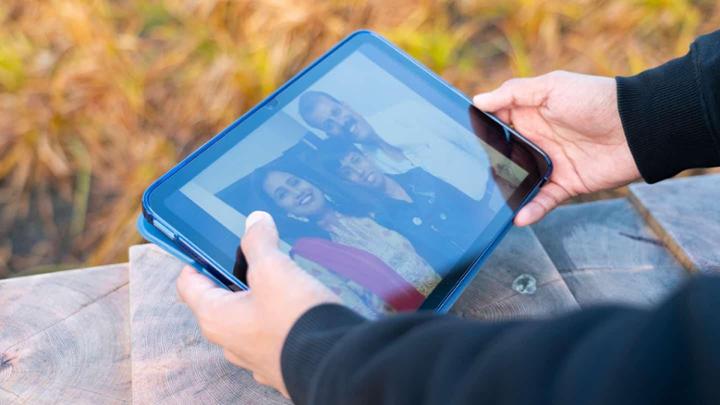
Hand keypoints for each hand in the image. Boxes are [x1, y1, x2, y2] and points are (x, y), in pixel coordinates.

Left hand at [176, 211, 339, 396]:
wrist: (335, 364)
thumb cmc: (295, 320)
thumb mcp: (274, 269)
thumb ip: (259, 241)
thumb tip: (255, 221)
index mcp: (216, 318)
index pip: (189, 284)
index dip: (196, 260)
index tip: (207, 245)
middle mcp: (230, 342)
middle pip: (220, 300)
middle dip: (234, 276)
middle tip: (253, 256)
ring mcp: (255, 357)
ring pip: (248, 319)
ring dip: (259, 298)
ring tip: (281, 278)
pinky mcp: (280, 363)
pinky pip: (272, 334)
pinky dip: (279, 318)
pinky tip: (298, 306)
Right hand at [473, 71, 640, 225]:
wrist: (637, 127)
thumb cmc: (595, 100)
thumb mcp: (551, 87)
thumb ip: (514, 93)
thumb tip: (478, 101)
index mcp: (530, 114)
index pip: (496, 123)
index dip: (479, 130)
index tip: (458, 140)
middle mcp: (536, 139)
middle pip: (503, 156)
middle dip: (486, 165)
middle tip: (466, 176)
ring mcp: (549, 163)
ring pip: (519, 181)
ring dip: (505, 192)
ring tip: (488, 203)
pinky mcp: (566, 184)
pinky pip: (543, 200)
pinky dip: (531, 210)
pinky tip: (519, 217)